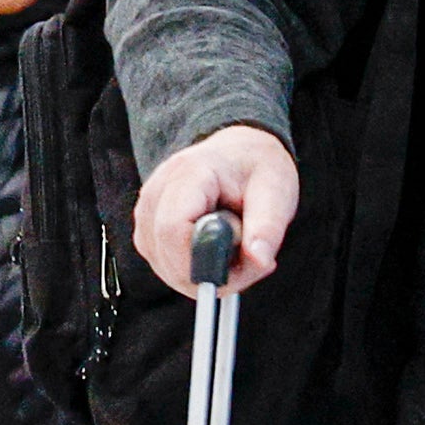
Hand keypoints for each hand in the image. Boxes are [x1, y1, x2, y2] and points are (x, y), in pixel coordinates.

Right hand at [132, 126, 297, 291]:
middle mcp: (157, 190)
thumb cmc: (257, 169)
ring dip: (201, 273)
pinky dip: (191, 269)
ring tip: (232, 249)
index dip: (201, 262)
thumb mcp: (276, 191)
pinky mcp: (147, 226)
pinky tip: (213, 251)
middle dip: (208, 273)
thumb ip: (267, 228)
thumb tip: (259, 262)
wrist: (240, 151)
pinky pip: (163, 264)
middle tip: (245, 260)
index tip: (238, 268)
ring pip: (163, 265)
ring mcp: (147, 209)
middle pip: (165, 254)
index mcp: (189, 173)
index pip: (172, 230)